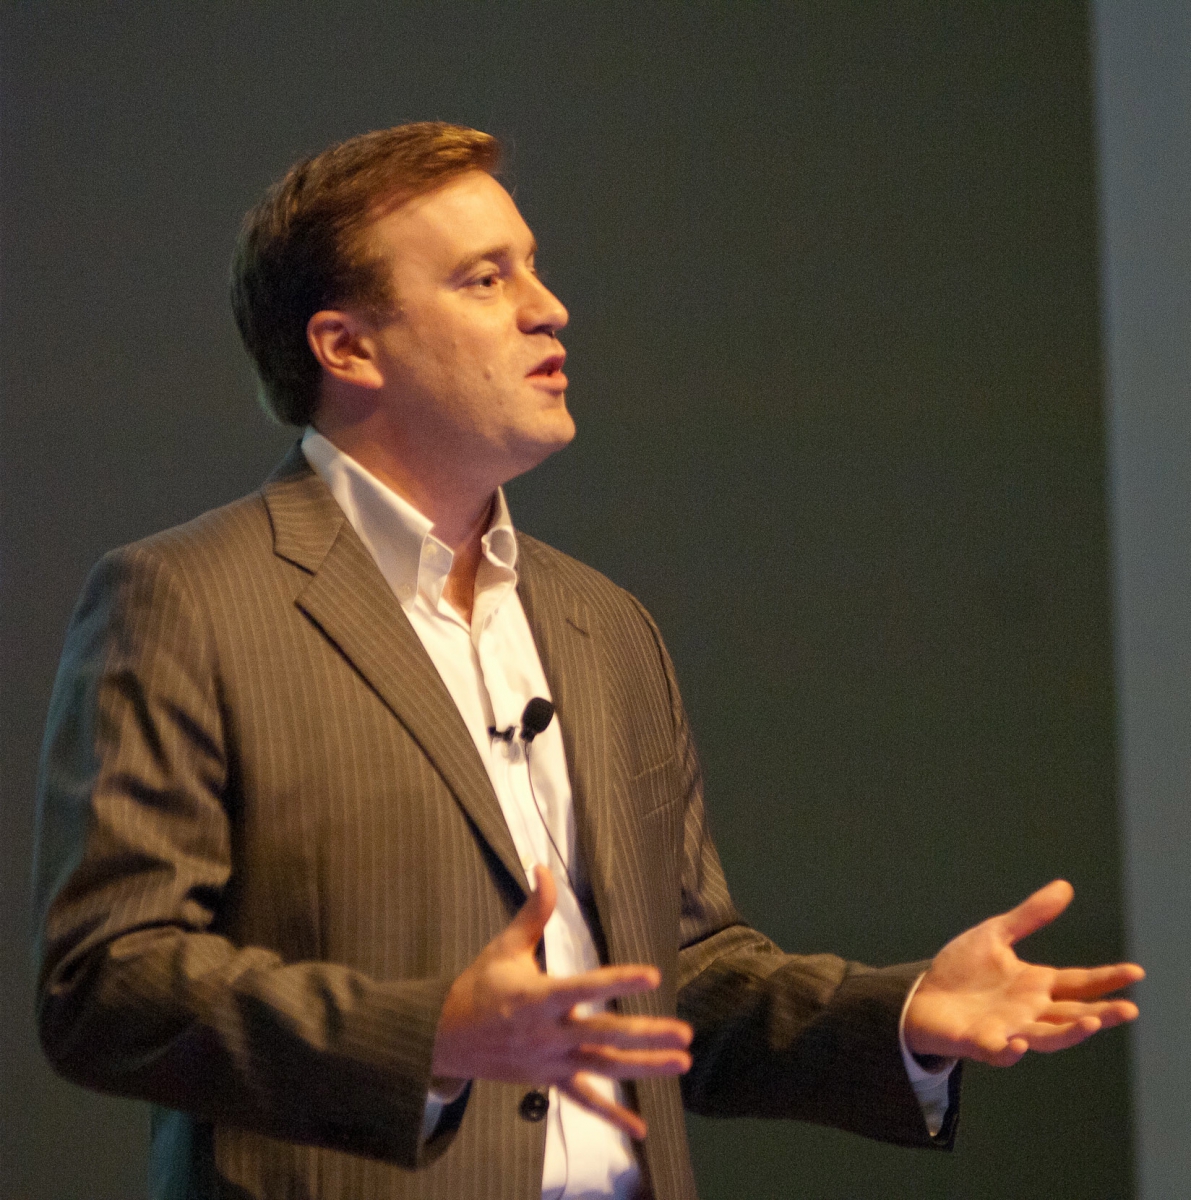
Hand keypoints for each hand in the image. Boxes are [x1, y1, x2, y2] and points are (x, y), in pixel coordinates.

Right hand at [431, 865, 692, 1138]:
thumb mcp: (506, 946)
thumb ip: (533, 910)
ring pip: (604, 1069)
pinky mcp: (548, 1081)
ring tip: (682, 1062)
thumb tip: (542, 868)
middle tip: (684, 1033)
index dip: (619, 981)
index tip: (652, 976)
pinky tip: (641, 1130)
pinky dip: (613, 1116)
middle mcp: (548, 1034)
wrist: (444, 1037)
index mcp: (540, 997)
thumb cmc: (480, 985)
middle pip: (604, 1036)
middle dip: (647, 1036)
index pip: (587, 988)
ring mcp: (550, 1062)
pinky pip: (584, 1102)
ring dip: (645, 1068)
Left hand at [905, 879, 1143, 1065]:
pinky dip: (1010, 1050)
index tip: (1136, 972)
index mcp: (1036, 984)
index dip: (1107, 978)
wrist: (922, 996)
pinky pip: (999, 1051)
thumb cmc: (962, 970)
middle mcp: (1030, 1010)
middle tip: (1129, 1009)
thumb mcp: (995, 935)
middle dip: (1102, 1013)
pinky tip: (1018, 1042)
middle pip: (1073, 1014)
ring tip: (1091, 1022)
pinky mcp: (980, 1042)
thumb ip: (1030, 916)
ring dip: (1069, 1033)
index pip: (1079, 982)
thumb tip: (1065, 886)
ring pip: (1046, 1037)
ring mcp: (1008, 1029)